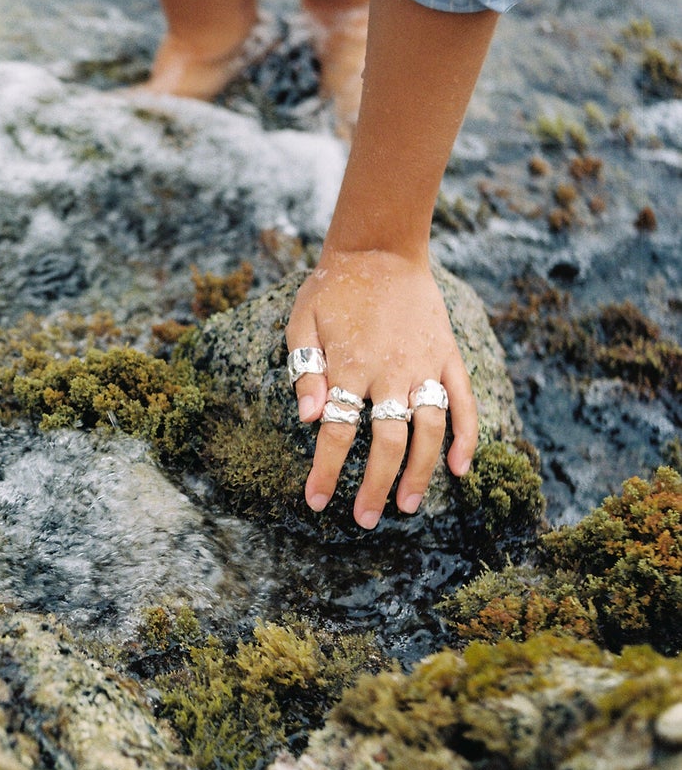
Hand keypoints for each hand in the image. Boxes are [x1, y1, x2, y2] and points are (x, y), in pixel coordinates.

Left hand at [286, 249, 477, 527]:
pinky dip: (467, 437)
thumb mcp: (301, 322)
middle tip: (364, 520)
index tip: (315, 502)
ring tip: (408, 506)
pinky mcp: (449, 356)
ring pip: (430, 431)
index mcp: (351, 366)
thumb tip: (308, 420)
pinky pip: (464, 402)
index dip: (325, 471)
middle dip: (374, 486)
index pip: (337, 434)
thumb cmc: (333, 288)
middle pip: (387, 443)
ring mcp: (425, 365)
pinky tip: (460, 468)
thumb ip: (304, 371)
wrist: (380, 249)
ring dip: (422, 473)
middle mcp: (391, 372)